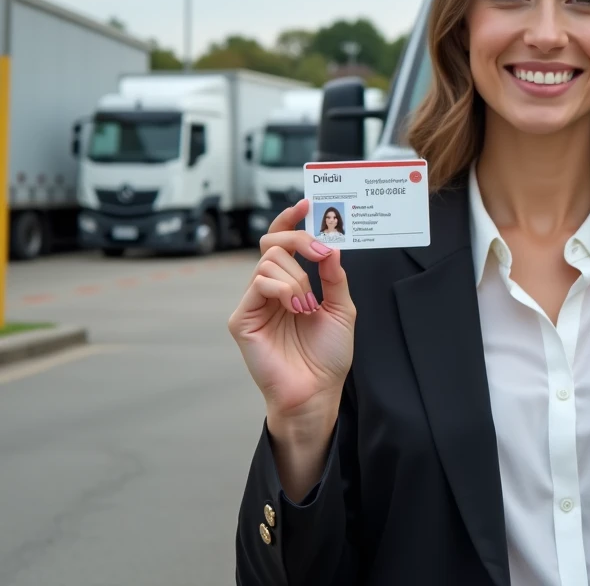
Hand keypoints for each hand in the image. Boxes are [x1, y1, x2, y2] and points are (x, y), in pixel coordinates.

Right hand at [228, 199, 355, 440]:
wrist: (318, 391)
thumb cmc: (328, 355)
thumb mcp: (341, 308)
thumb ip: (334, 276)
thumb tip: (330, 244)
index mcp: (291, 285)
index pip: (283, 243)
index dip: (290, 221)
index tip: (306, 203)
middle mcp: (269, 290)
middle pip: (273, 243)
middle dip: (299, 239)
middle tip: (319, 252)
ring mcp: (253, 303)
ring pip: (269, 261)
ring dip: (298, 278)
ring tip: (308, 306)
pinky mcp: (241, 319)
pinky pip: (259, 283)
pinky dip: (283, 289)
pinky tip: (296, 308)